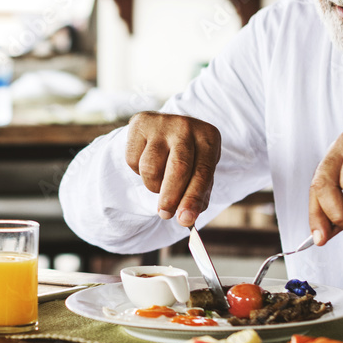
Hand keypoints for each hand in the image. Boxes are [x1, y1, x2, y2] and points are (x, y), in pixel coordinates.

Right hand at [125, 111, 221, 226]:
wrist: (166, 127)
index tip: (185, 220)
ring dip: (153, 185)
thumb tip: (187, 218)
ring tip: (159, 183)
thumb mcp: (199, 171)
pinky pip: (133, 160)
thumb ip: (197, 194)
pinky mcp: (140, 123)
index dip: (193, 198)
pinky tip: (146, 162)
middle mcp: (186, 126)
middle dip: (170, 197)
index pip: (202, 172)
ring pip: (150, 168)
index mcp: (209, 138)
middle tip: (165, 215)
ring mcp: (162, 122)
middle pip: (178, 168)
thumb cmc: (189, 156)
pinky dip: (137, 171)